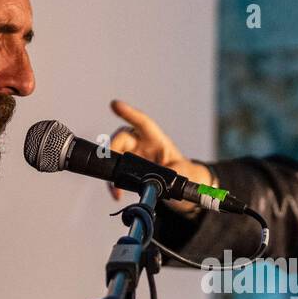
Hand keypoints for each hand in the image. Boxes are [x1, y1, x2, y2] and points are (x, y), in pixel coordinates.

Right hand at [107, 99, 211, 214]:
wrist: (183, 189)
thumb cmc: (185, 175)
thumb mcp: (182, 174)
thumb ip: (169, 176)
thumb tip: (154, 183)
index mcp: (158, 140)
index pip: (143, 123)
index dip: (129, 113)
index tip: (115, 105)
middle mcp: (143, 144)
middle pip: (122, 138)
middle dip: (113, 149)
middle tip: (113, 165)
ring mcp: (134, 155)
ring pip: (115, 155)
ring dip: (112, 170)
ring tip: (116, 189)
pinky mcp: (128, 167)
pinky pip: (116, 171)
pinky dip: (113, 183)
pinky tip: (117, 193)